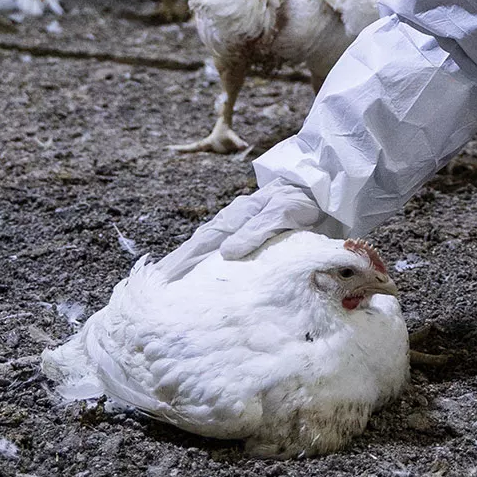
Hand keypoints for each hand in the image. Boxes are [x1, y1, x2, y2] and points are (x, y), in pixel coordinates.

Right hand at [154, 181, 337, 280]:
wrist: (319, 185)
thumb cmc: (300, 198)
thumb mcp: (279, 213)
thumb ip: (254, 231)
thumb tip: (224, 253)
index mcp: (234, 218)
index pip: (200, 244)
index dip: (180, 262)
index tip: (161, 281)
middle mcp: (231, 223)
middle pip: (197, 248)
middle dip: (176, 267)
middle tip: (156, 291)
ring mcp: (239, 227)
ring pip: (206, 249)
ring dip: (189, 266)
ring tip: (172, 287)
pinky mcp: (250, 234)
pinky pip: (221, 249)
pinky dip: (208, 262)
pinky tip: (204, 275)